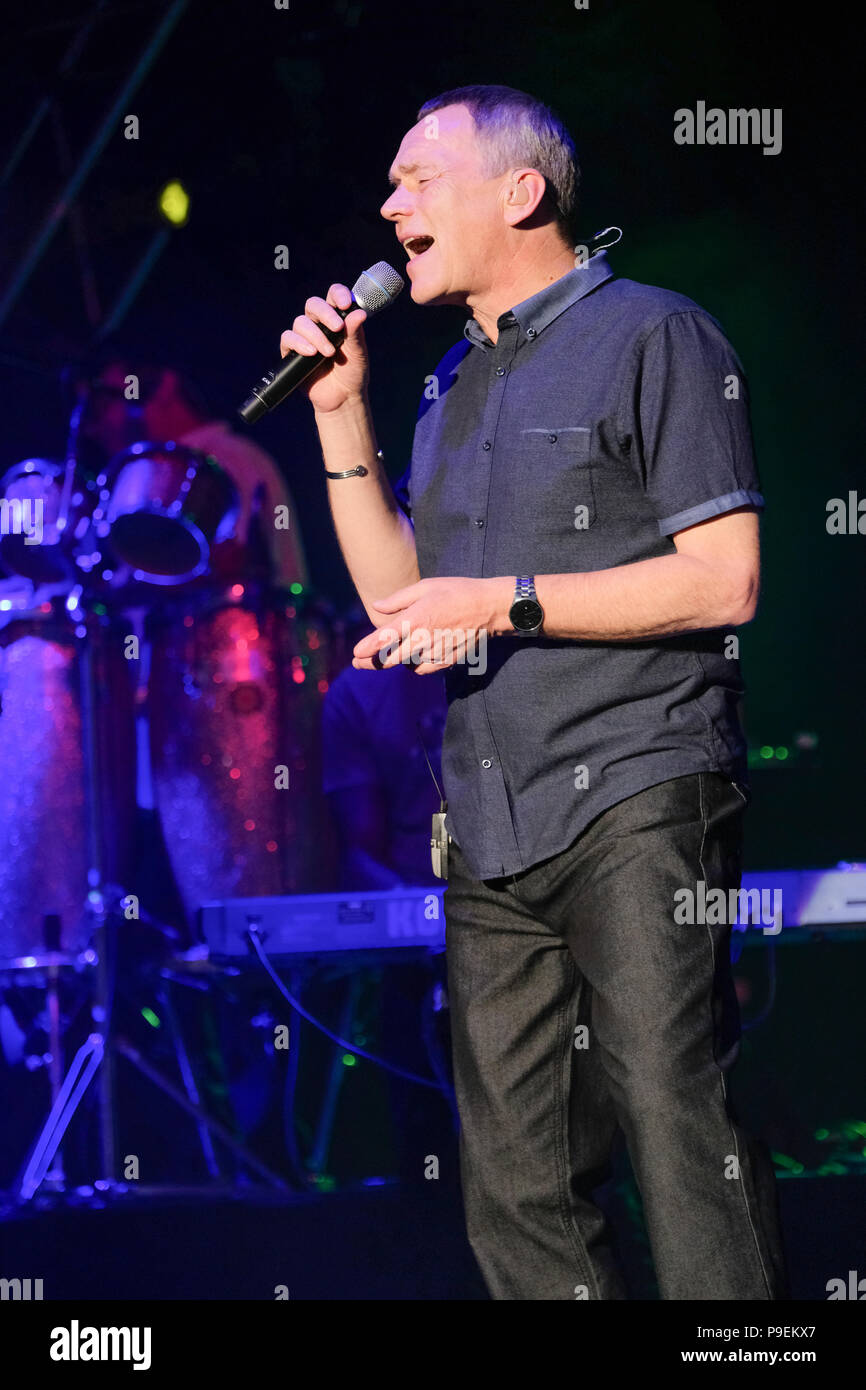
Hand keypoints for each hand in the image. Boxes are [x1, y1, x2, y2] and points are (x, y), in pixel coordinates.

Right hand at [279, 283, 368, 413]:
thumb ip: (356, 333)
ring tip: (328, 352)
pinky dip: (299, 343)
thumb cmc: (352, 374)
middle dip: (325, 313)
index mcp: (337, 319)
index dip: (337, 294)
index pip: (333, 296)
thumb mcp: (358, 354)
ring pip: (301, 322)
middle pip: (313, 304)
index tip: (345, 304)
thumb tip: (359, 313)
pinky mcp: (292, 352)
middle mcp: (319, 325)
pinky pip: (288, 338)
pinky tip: (311, 353)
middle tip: (338, 328)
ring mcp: (305, 337)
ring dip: (315, 335)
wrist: (342, 399)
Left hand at [352, 576, 508, 673]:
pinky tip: (410, 658)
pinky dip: (413, 666)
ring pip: (405, 664)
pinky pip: (422, 669)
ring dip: (394, 661)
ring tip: (385, 656)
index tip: (356, 653)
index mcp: (416, 619)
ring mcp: (435, 652)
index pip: (385, 638)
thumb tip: (376, 607)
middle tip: (358, 662)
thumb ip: (398, 600)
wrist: (488, 607)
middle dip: (371, 662)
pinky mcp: (446, 661)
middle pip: (390, 658)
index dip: (367, 648)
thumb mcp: (426, 587)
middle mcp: (424, 639)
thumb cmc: (456, 592)